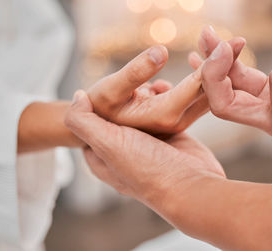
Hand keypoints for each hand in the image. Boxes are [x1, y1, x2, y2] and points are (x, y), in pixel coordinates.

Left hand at [65, 90, 224, 212]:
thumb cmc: (149, 169)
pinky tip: (166, 90)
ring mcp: (147, 145)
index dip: (95, 105)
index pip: (89, 123)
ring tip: (150, 87)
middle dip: (124, 98)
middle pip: (117, 114)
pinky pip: (162, 114)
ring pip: (140, 112)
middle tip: (134, 87)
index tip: (105, 91)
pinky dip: (164, 100)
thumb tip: (78, 96)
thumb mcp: (107, 144)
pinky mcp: (169, 138)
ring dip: (145, 98)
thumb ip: (83, 121)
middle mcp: (123, 152)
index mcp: (102, 157)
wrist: (193, 185)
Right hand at [87, 45, 240, 134]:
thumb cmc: (101, 106)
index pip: (196, 86)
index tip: (231, 43)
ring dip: (219, 69)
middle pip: (209, 90)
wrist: (100, 129)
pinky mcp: (179, 113)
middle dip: (225, 63)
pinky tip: (206, 59)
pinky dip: (205, 76)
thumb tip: (160, 51)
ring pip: (207, 92)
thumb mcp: (111, 89)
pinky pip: (199, 93)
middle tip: (240, 41)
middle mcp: (177, 119)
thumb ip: (135, 73)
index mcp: (164, 114)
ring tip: (230, 46)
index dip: (214, 63)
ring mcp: (180, 118)